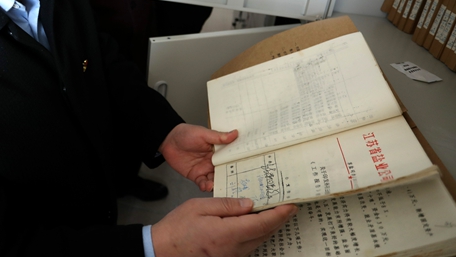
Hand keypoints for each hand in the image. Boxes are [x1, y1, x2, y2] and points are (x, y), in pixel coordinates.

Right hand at [152, 198, 297, 256]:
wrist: (164, 249)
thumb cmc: (178, 228)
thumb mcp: (199, 207)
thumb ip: (227, 205)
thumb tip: (250, 204)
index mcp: (227, 233)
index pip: (262, 223)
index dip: (279, 214)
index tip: (291, 204)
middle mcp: (234, 249)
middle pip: (265, 233)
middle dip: (278, 219)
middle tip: (288, 204)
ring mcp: (233, 255)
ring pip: (259, 240)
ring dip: (269, 226)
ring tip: (275, 210)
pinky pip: (250, 245)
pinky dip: (257, 232)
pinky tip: (256, 222)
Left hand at [159, 124, 237, 191]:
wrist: (167, 141)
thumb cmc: (185, 134)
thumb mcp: (202, 133)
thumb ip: (218, 137)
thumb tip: (234, 134)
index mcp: (218, 149)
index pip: (231, 157)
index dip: (239, 163)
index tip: (247, 168)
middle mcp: (214, 161)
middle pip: (226, 171)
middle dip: (232, 177)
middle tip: (238, 183)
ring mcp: (206, 169)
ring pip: (216, 179)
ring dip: (219, 183)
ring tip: (221, 185)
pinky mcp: (197, 176)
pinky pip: (203, 184)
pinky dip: (206, 186)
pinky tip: (207, 186)